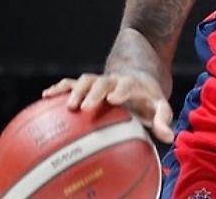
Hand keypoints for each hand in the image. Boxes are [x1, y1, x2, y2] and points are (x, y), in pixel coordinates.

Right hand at [42, 70, 174, 142]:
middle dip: (93, 93)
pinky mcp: (87, 85)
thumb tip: (169, 137)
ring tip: (67, 106)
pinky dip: (59, 88)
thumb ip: (162, 119)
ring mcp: (98, 81)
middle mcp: (113, 80)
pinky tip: (45, 97)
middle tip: (85, 107)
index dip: (120, 90)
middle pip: (102, 82)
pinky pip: (71, 84)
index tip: (113, 99)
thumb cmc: (148, 99)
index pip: (126, 85)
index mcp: (131, 85)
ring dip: (74, 91)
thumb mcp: (160, 106)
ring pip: (84, 81)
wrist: (137, 78)